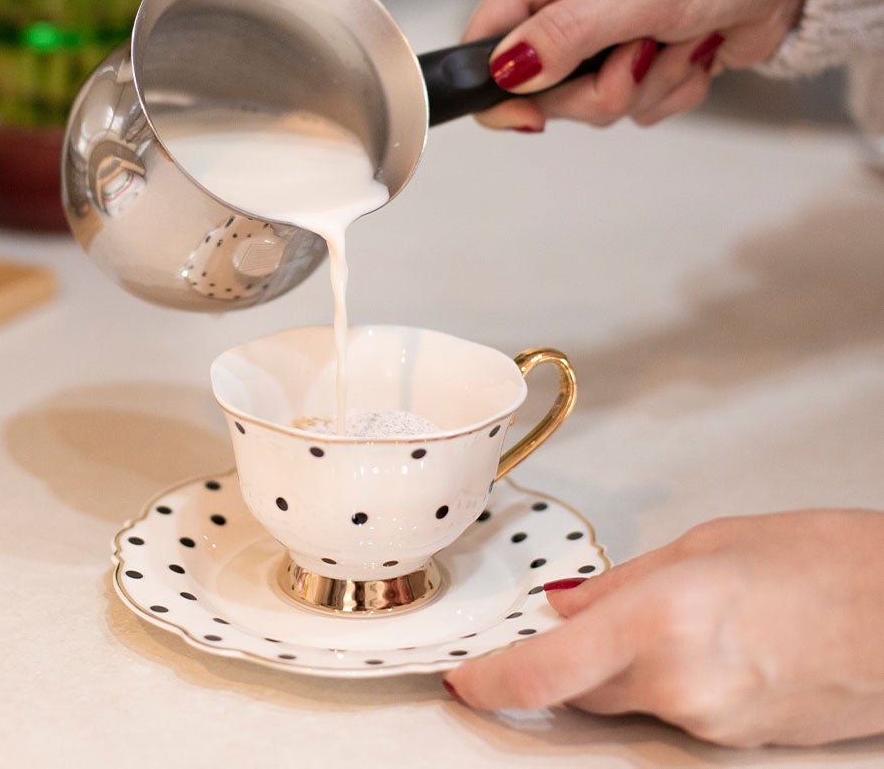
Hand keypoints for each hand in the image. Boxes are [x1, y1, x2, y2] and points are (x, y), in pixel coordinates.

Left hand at [443, 510, 883, 746]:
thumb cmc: (823, 560)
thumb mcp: (706, 544)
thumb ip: (625, 584)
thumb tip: (568, 608)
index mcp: (660, 620)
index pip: (543, 674)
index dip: (488, 682)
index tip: (462, 676)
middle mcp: (680, 684)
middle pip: (579, 689)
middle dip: (558, 661)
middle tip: (561, 621)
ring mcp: (711, 722)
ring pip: (625, 701)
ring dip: (616, 666)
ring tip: (666, 612)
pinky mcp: (738, 740)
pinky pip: (671, 711)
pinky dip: (661, 679)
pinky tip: (701, 639)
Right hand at [465, 0, 823, 130]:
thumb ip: (570, 33)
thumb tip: (508, 71)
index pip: (486, 39)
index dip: (499, 85)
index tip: (533, 117)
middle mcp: (565, 3)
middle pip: (542, 90)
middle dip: (603, 87)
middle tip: (644, 52)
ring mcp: (598, 39)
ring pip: (590, 108)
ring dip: (646, 88)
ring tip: (680, 42)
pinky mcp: (631, 65)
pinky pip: (631, 110)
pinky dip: (668, 92)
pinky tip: (692, 53)